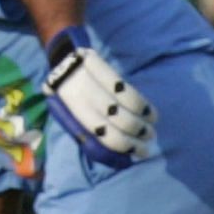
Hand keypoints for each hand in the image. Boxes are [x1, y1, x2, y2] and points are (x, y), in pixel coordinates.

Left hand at [42, 27, 156, 169]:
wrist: (61, 60)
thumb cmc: (74, 95)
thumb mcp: (75, 115)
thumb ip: (91, 130)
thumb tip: (119, 153)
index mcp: (68, 113)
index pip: (96, 135)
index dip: (120, 146)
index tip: (136, 154)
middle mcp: (75, 97)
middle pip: (110, 121)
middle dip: (134, 135)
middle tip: (148, 141)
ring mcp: (83, 79)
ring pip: (120, 105)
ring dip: (140, 121)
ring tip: (151, 128)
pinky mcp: (93, 64)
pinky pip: (123, 87)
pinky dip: (140, 103)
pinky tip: (150, 113)